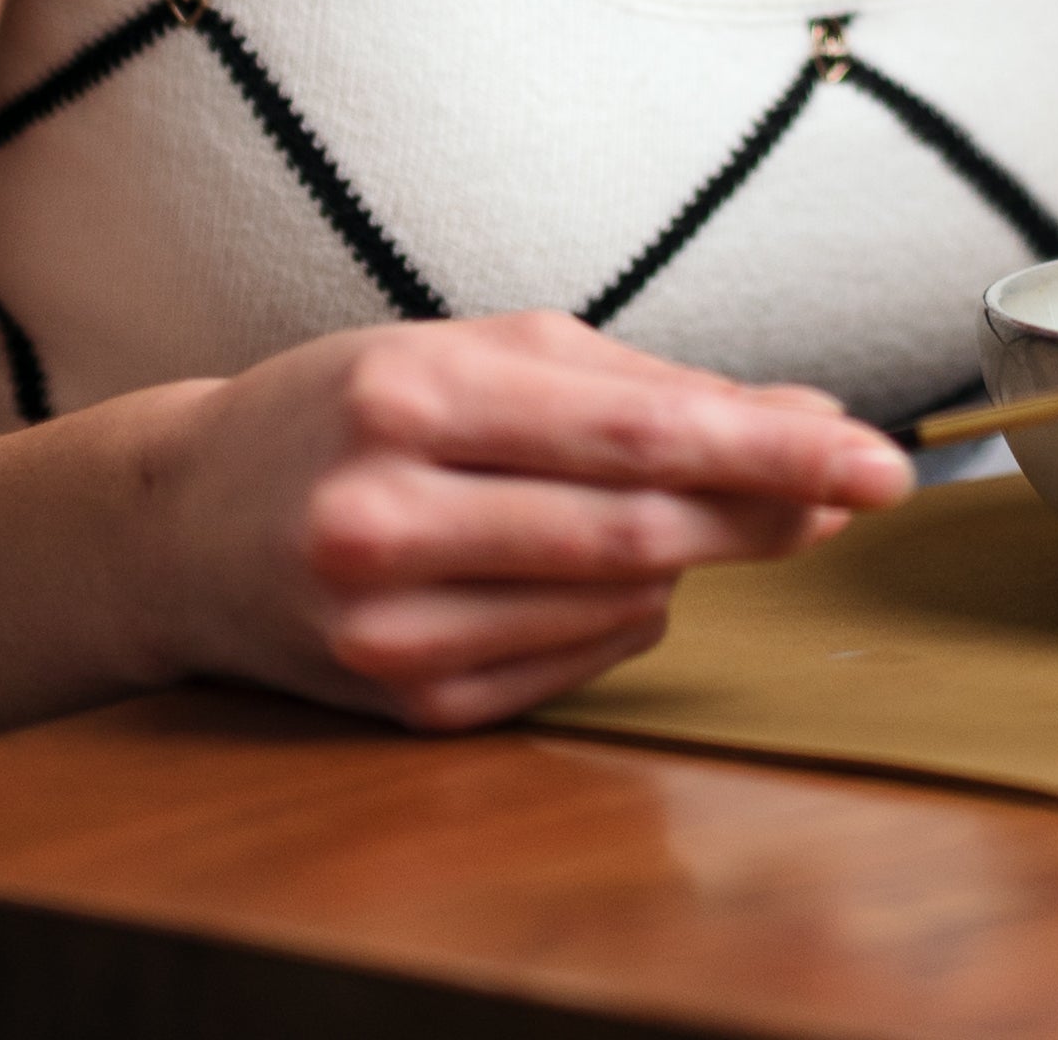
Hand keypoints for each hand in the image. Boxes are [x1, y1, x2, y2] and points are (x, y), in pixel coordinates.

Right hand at [143, 308, 911, 729]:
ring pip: (617, 602)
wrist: (181, 523)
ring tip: (708, 508)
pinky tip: (601, 572)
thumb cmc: (352, 408)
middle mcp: (390, 517)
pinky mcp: (402, 707)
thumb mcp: (479, 349)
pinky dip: (622, 613)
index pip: (636, 431)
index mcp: (413, 393)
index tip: (876, 455)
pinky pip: (573, 662)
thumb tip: (804, 418)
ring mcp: (389, 628)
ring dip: (696, 558)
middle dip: (769, 509)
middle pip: (637, 528)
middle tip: (861, 486)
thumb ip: (642, 383)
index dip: (772, 447)